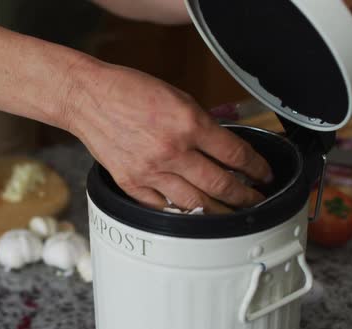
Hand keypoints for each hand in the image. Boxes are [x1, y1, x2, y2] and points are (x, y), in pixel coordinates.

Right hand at [68, 63, 272, 212]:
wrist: (88, 98)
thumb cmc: (128, 90)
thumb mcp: (176, 96)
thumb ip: (200, 123)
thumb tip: (221, 147)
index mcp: (188, 122)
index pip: (235, 154)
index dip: (256, 168)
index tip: (263, 174)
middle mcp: (173, 150)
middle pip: (221, 184)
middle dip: (245, 196)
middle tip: (255, 200)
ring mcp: (151, 170)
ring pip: (195, 203)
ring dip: (218, 211)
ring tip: (230, 214)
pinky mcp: (131, 183)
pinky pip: (162, 207)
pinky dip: (180, 211)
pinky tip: (192, 213)